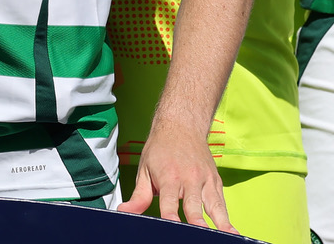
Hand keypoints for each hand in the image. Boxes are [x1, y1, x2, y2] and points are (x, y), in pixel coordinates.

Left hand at [119, 124, 234, 232]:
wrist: (181, 126)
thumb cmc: (160, 149)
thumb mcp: (144, 170)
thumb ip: (138, 196)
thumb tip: (125, 212)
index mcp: (169, 177)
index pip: (169, 201)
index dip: (170, 215)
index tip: (172, 226)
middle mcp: (189, 179)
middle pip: (193, 205)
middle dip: (196, 222)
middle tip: (198, 234)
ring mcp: (205, 180)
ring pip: (214, 206)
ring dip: (220, 223)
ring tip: (226, 236)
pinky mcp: (216, 182)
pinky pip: (223, 203)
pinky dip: (227, 218)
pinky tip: (233, 232)